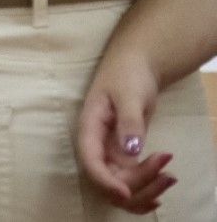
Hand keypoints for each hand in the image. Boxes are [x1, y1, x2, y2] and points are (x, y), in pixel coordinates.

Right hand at [75, 51, 177, 212]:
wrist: (135, 66)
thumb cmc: (127, 75)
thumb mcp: (129, 94)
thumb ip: (129, 122)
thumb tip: (131, 151)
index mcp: (90, 128)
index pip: (90, 161)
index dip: (104, 181)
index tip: (126, 193)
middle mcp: (96, 145)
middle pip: (108, 179)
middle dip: (136, 185)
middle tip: (167, 171)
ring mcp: (109, 152)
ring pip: (120, 186)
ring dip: (144, 191)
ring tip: (170, 177)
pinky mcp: (123, 156)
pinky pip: (131, 181)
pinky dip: (147, 189)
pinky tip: (162, 183)